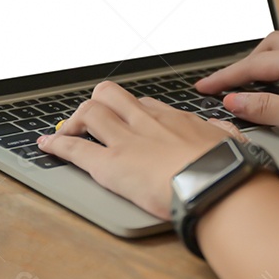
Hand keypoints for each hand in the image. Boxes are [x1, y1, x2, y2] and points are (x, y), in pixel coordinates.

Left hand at [37, 81, 242, 219]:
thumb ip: (224, 134)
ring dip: (75, 122)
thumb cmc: (226, 168)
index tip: (125, 118)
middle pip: (111, 95)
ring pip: (89, 113)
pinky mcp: (109, 164)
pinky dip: (56, 144)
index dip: (129, 111)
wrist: (216, 184)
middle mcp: (146, 123)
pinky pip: (75, 147)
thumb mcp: (231, 142)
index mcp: (173, 119)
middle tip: (93, 121)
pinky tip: (47, 146)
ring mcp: (125, 140)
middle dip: (97, 104)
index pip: (144, 104)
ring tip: (68, 133)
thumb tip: (227, 132)